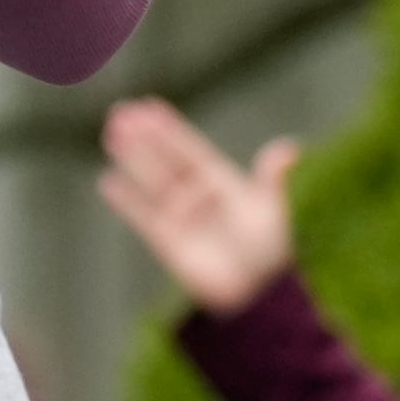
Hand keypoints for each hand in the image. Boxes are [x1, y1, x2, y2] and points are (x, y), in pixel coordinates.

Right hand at [96, 98, 296, 312]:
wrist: (257, 294)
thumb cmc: (272, 252)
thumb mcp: (275, 210)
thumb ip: (274, 180)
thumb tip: (291, 148)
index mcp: (223, 182)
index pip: (188, 149)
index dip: (169, 129)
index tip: (149, 106)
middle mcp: (198, 196)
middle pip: (164, 159)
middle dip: (143, 137)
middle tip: (120, 111)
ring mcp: (181, 218)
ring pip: (150, 181)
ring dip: (131, 157)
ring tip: (111, 132)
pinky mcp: (168, 242)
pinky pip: (142, 216)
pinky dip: (126, 200)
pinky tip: (108, 180)